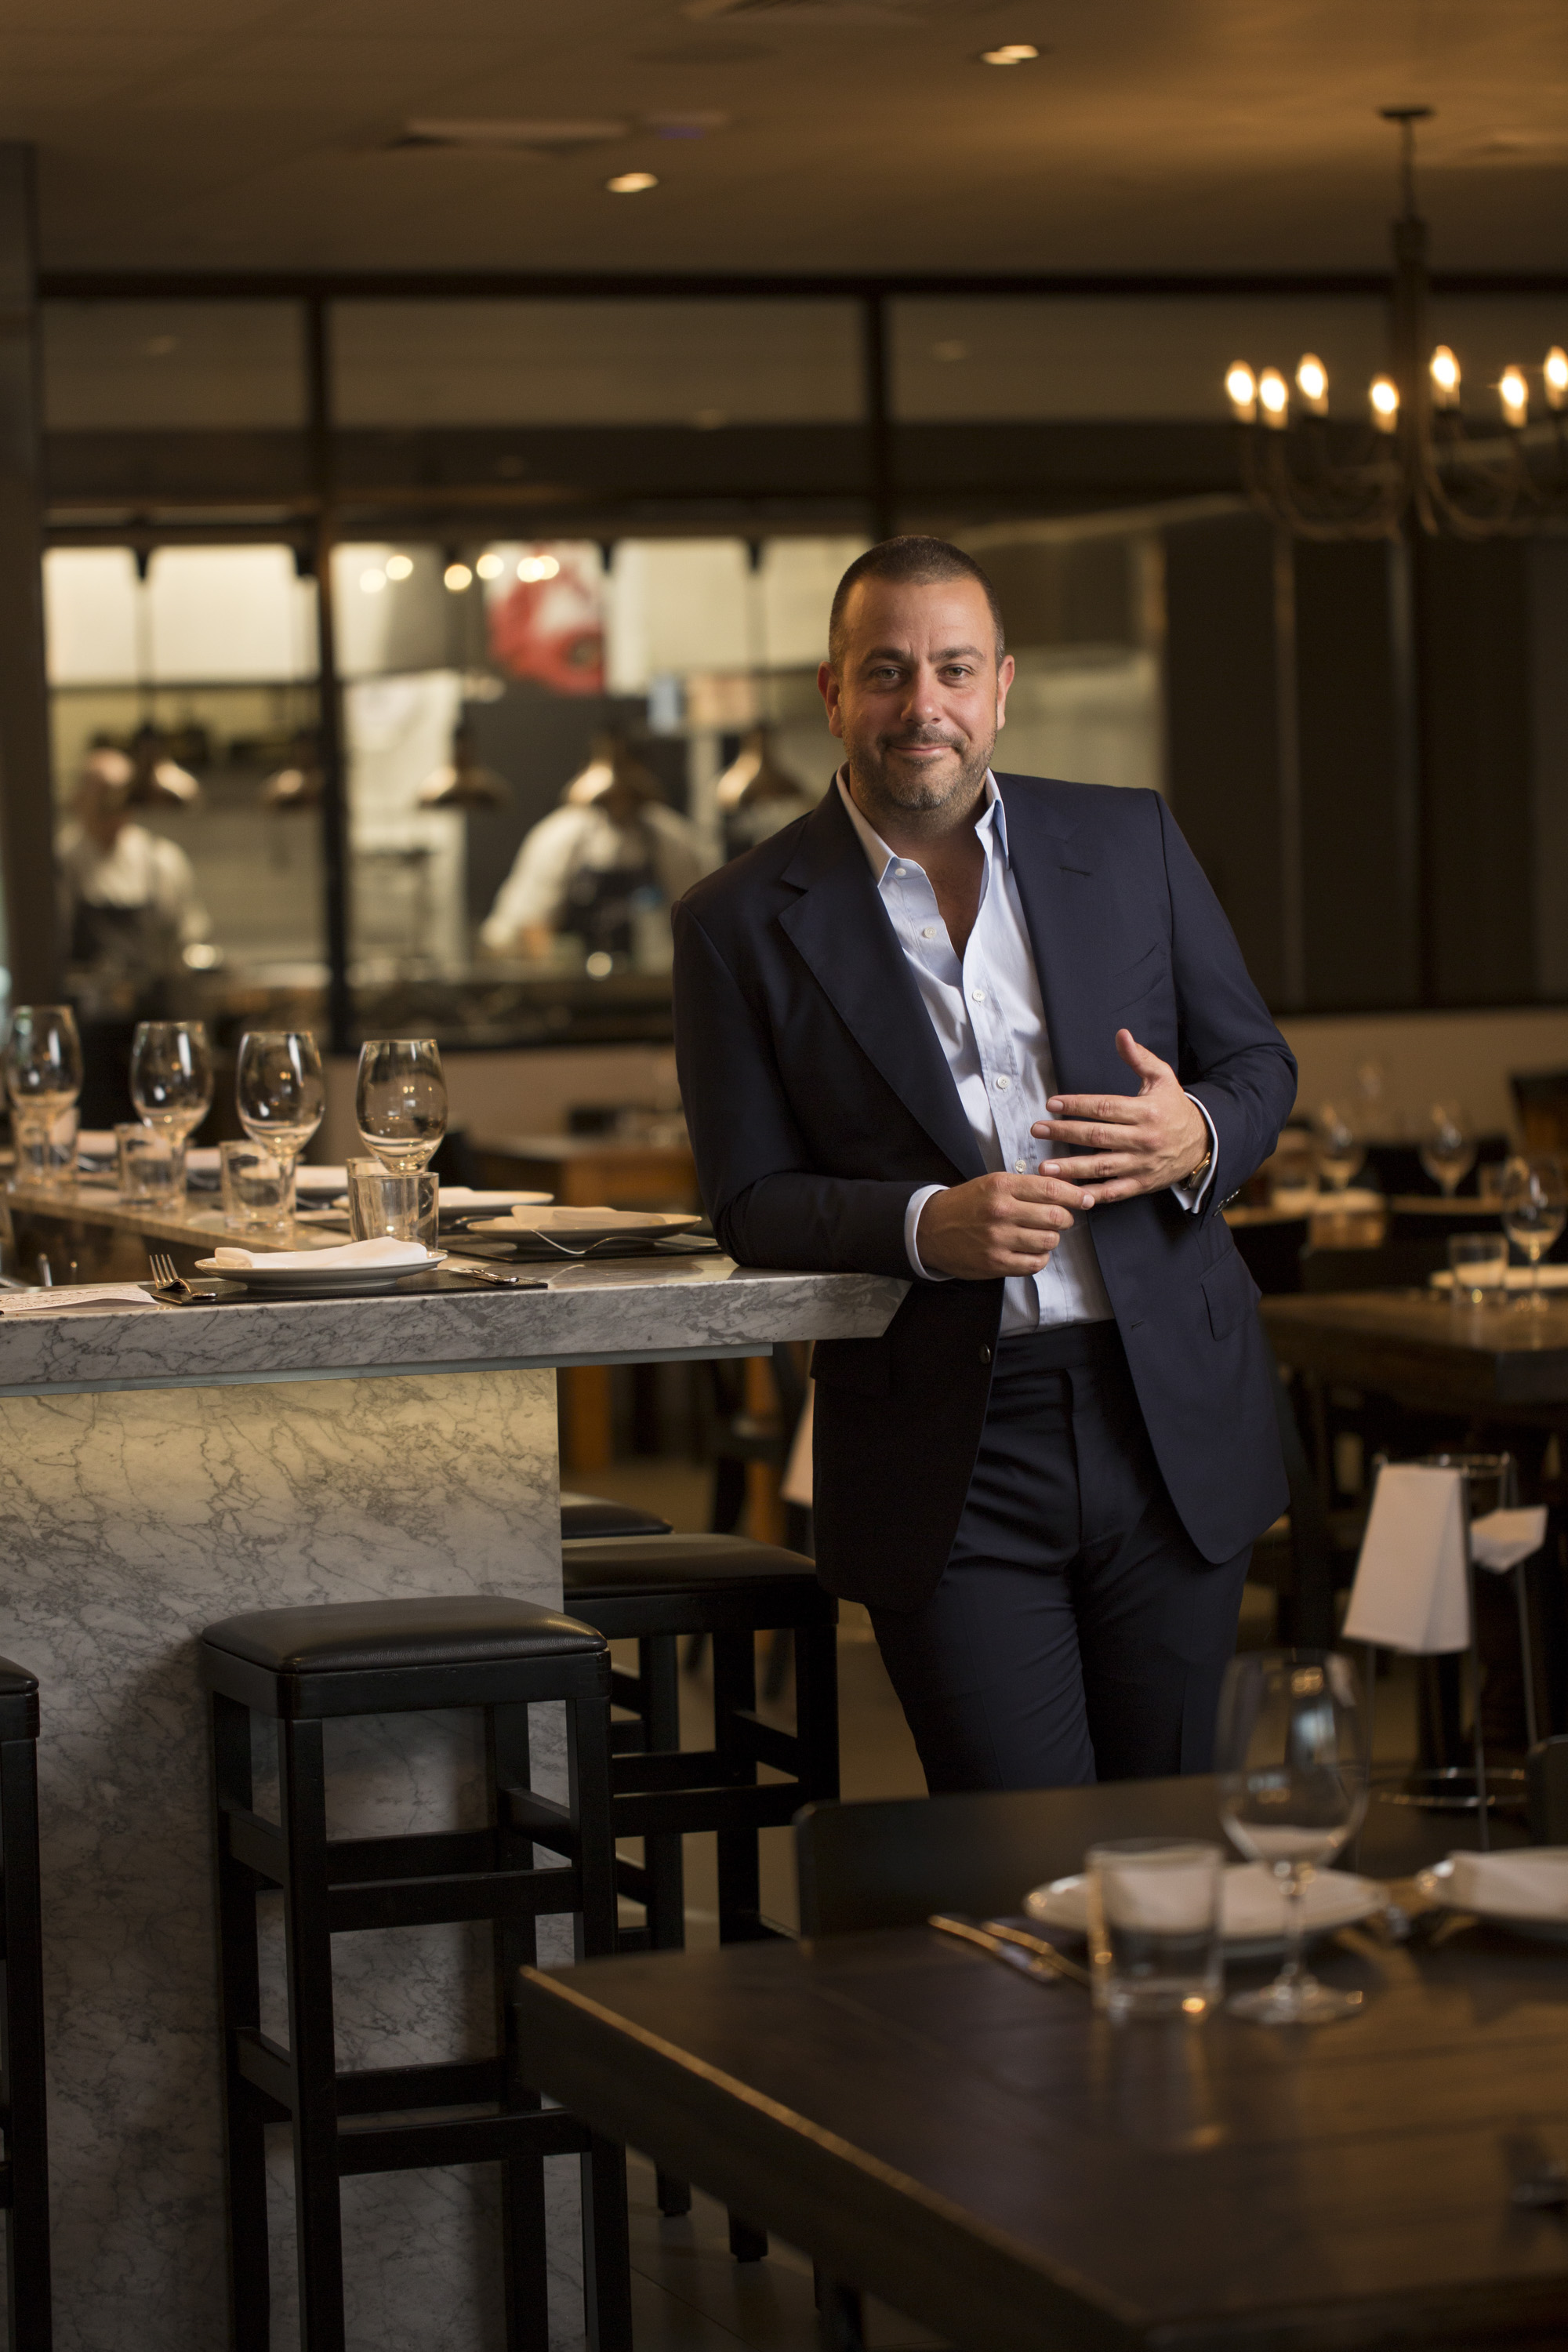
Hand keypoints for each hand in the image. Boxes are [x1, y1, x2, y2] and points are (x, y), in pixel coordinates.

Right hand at [916, 1171, 1090, 1280]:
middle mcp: (1001, 1211)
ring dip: (1051, 1239)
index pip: (1051, 1189)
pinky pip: (1035, 1264)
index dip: (1075, 1195)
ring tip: (1039, 1235)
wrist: (930, 1229)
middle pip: (1056, 1217)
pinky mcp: (996, 1263)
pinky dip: (1039, 1258)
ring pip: (1049, 1241)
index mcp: (1002, 1186)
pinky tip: (1031, 1251)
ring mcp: (998, 1239)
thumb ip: (1026, 1187)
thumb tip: (1065, 1190)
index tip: (1086, 1199)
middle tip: (1060, 1219)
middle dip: (1065, 1219)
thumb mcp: (992, 1183)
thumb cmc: (966, 1204)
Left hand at [1030, 1031, 1208, 1203]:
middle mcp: (1143, 1139)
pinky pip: (1114, 1192)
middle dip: (1064, 1133)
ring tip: (1044, 1167)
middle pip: (1097, 1136)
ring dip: (1071, 1168)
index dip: (1077, 1106)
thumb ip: (1139, 1058)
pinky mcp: (1142, 1184)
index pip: (1105, 1107)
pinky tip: (1070, 1192)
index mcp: (1146, 1111)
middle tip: (1038, 1130)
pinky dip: (1092, 1194)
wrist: (1203, 1143)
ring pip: (1102, 1167)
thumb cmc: (1174, 1108)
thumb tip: (1121, 1035)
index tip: (1052, 1104)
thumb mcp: (1163, 1078)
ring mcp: (1142, 1164)